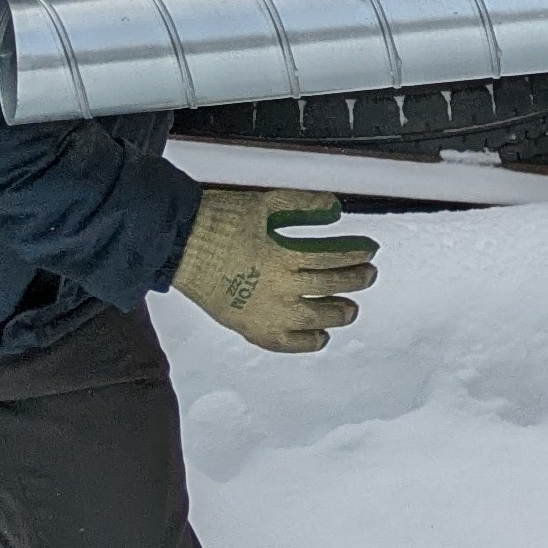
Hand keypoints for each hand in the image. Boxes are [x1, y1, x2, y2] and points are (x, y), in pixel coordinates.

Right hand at [166, 187, 377, 352]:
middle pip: (329, 288)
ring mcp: (264, 312)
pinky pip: (283, 343)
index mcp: (284, 257)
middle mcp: (278, 289)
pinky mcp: (248, 326)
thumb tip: (334, 207)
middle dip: (355, 280)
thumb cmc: (216, 221)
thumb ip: (303, 205)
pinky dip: (305, 343)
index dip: (356, 254)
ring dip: (338, 314)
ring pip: (314, 319)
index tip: (368, 251)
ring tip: (351, 308)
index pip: (333, 258)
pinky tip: (320, 337)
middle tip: (368, 275)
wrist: (179, 243)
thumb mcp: (265, 203)